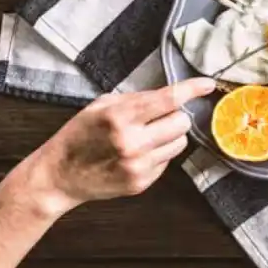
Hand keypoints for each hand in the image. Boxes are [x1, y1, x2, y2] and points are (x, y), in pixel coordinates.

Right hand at [27, 77, 215, 215]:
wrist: (59, 175)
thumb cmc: (79, 135)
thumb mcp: (101, 106)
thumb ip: (137, 99)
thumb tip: (172, 95)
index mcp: (120, 117)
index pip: (168, 100)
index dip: (192, 89)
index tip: (207, 84)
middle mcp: (132, 142)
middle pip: (182, 122)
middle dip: (175, 116)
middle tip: (159, 117)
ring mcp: (138, 165)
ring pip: (180, 143)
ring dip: (170, 136)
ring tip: (147, 136)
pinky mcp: (142, 182)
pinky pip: (168, 161)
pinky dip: (159, 153)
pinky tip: (138, 153)